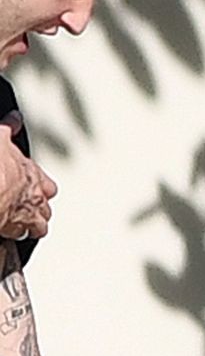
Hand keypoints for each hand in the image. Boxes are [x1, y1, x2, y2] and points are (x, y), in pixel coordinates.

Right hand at [0, 117, 56, 240]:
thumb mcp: (0, 136)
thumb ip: (9, 128)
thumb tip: (15, 119)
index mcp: (32, 174)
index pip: (48, 186)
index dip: (42, 188)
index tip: (37, 189)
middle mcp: (34, 197)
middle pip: (45, 209)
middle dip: (38, 209)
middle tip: (29, 209)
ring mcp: (25, 215)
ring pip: (38, 226)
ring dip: (31, 226)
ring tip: (23, 226)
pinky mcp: (13, 229)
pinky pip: (19, 236)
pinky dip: (14, 234)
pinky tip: (8, 232)